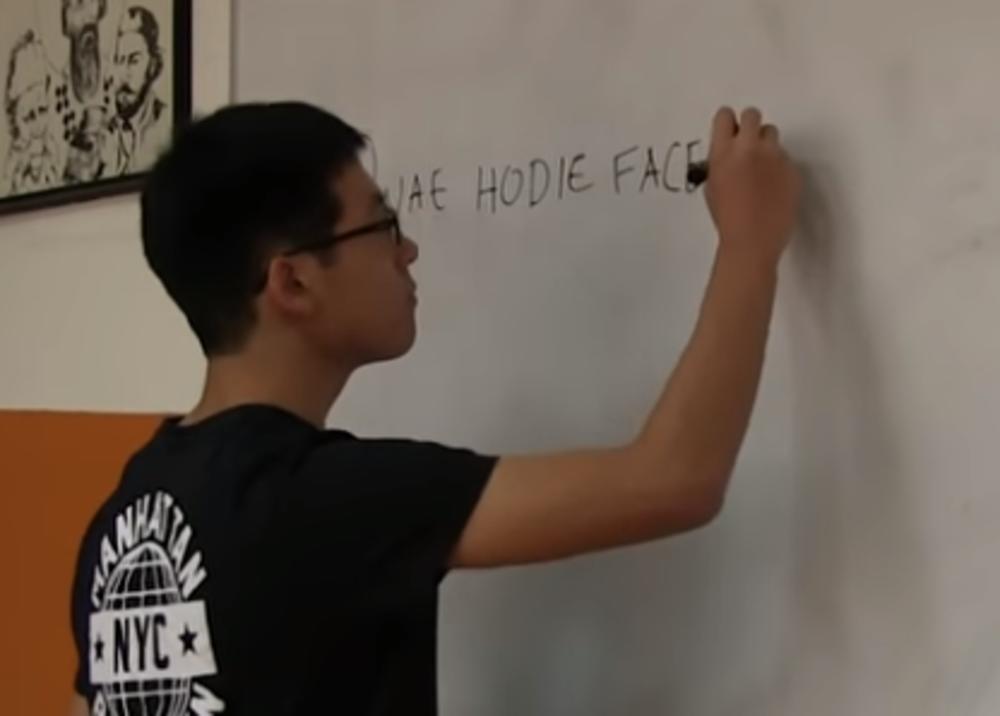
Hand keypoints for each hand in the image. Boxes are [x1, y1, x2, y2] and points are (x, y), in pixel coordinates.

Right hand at [704, 107, 801, 265]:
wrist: (752, 241)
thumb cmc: (727, 218)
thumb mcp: (713, 186)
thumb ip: (721, 162)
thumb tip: (729, 153)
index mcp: (723, 153)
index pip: (725, 116)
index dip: (728, 123)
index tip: (730, 131)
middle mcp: (749, 148)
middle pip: (752, 115)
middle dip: (750, 126)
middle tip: (748, 144)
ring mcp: (774, 157)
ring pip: (771, 134)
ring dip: (766, 144)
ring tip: (761, 168)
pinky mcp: (792, 168)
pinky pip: (785, 157)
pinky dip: (779, 166)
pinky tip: (773, 186)